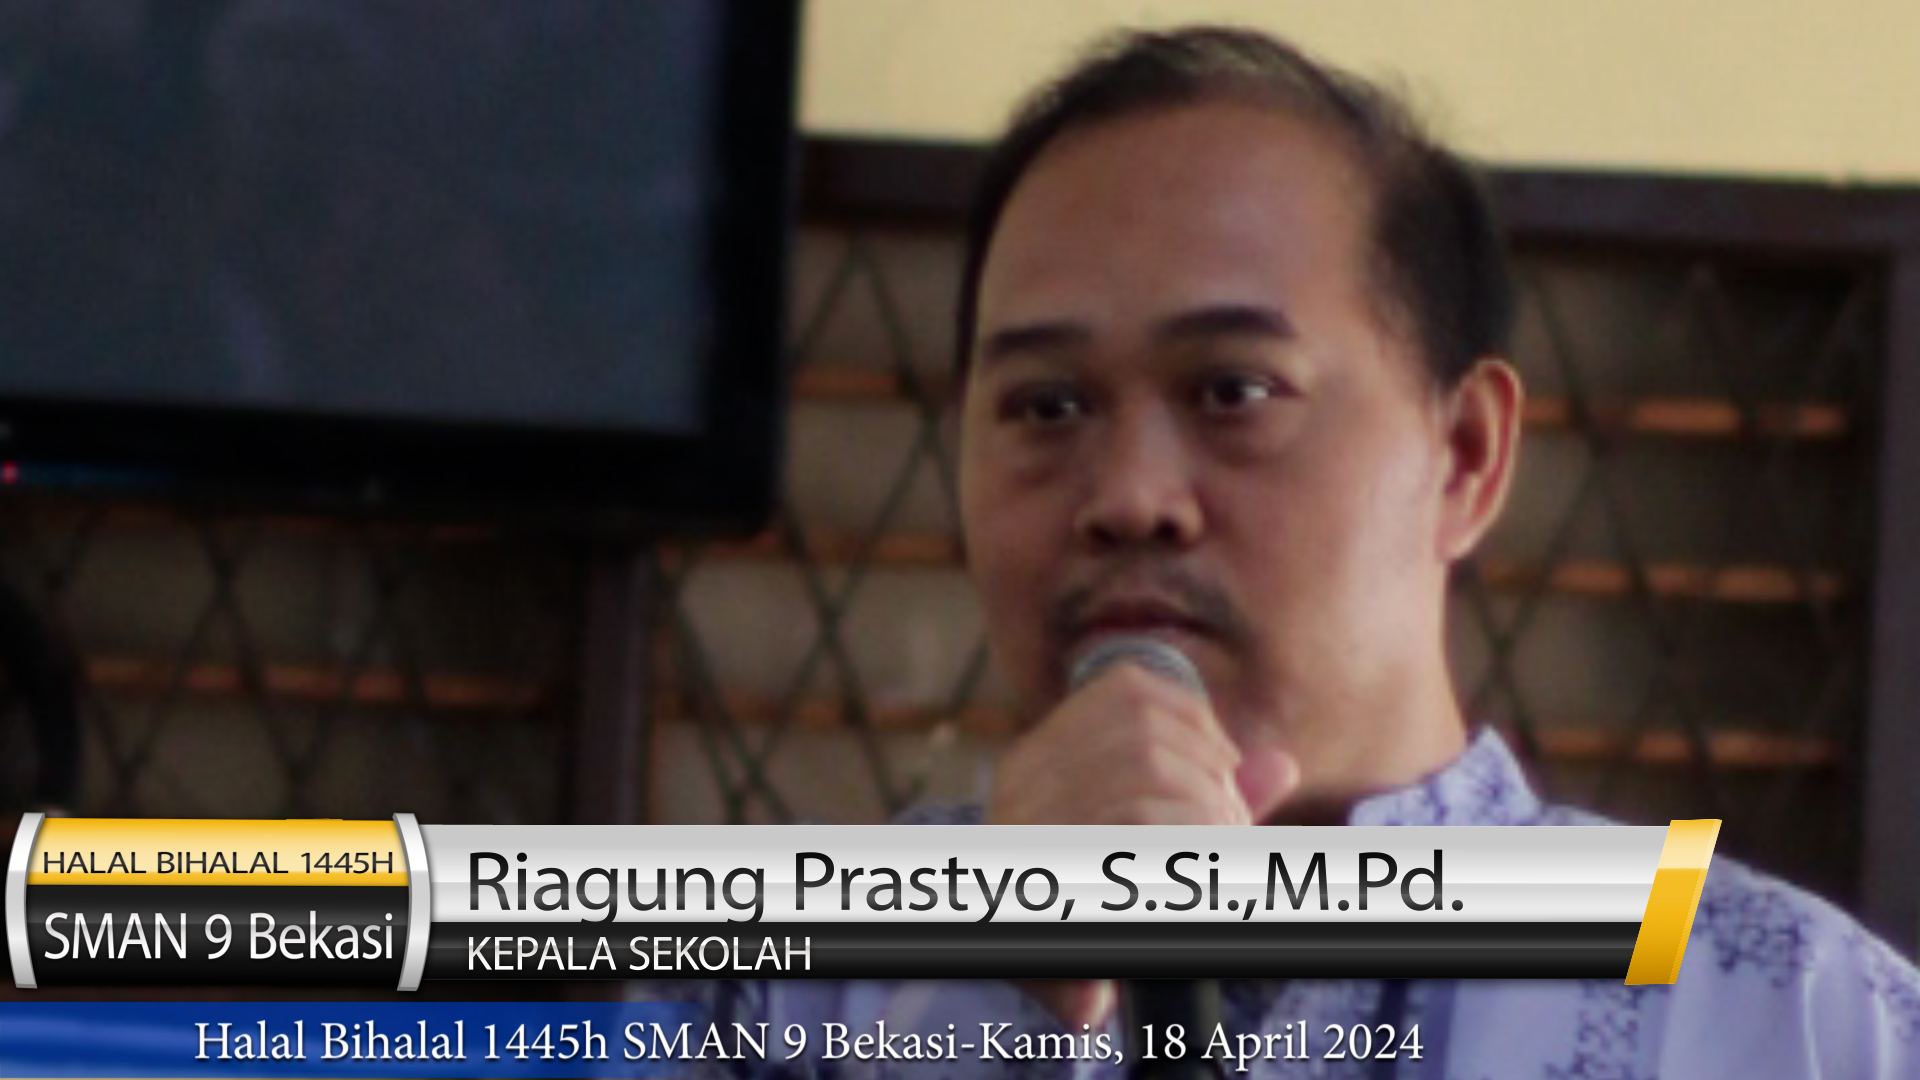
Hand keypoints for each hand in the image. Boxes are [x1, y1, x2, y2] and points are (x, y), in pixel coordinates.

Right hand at [987, 661, 1298, 1023]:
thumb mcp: (1157, 847)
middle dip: (1208, 768)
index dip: (1194, 716)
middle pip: (1143, 730)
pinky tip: (1203, 871)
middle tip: (1231, 821)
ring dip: (1206, 807)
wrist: (1056, 992)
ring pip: (1146, 773)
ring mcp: (1029, 827)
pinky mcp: (1050, 873)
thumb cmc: (1111, 912)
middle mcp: (1022, 786)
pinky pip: (1141, 825)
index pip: (1125, 690)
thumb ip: (1212, 804)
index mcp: (1039, 763)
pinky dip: (1192, 838)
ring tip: (1220, 846)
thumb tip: (1281, 765)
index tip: (1225, 763)